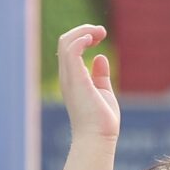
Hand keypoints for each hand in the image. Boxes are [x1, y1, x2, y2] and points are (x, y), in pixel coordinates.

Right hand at [56, 25, 118, 139]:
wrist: (98, 138)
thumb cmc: (101, 121)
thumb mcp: (103, 92)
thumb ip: (100, 75)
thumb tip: (100, 57)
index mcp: (72, 78)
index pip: (70, 48)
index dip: (83, 36)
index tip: (101, 36)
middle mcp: (67, 76)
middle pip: (65, 40)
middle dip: (83, 30)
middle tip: (102, 31)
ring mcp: (69, 77)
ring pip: (66, 41)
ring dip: (84, 31)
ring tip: (100, 33)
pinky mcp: (75, 79)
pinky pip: (71, 50)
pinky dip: (80, 39)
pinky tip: (93, 40)